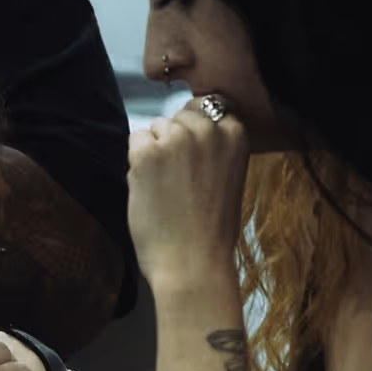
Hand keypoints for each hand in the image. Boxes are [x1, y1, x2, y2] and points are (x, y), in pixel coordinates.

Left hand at [127, 98, 251, 287]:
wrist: (194, 263)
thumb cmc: (212, 230)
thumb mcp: (230, 177)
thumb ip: (215, 149)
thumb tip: (188, 129)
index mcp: (235, 133)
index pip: (209, 107)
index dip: (196, 132)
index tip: (196, 158)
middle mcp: (207, 129)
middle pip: (179, 116)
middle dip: (173, 139)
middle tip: (179, 179)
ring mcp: (176, 139)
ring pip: (155, 128)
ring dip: (154, 151)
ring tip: (166, 188)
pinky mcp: (147, 153)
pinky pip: (136, 141)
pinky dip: (136, 162)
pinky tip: (150, 189)